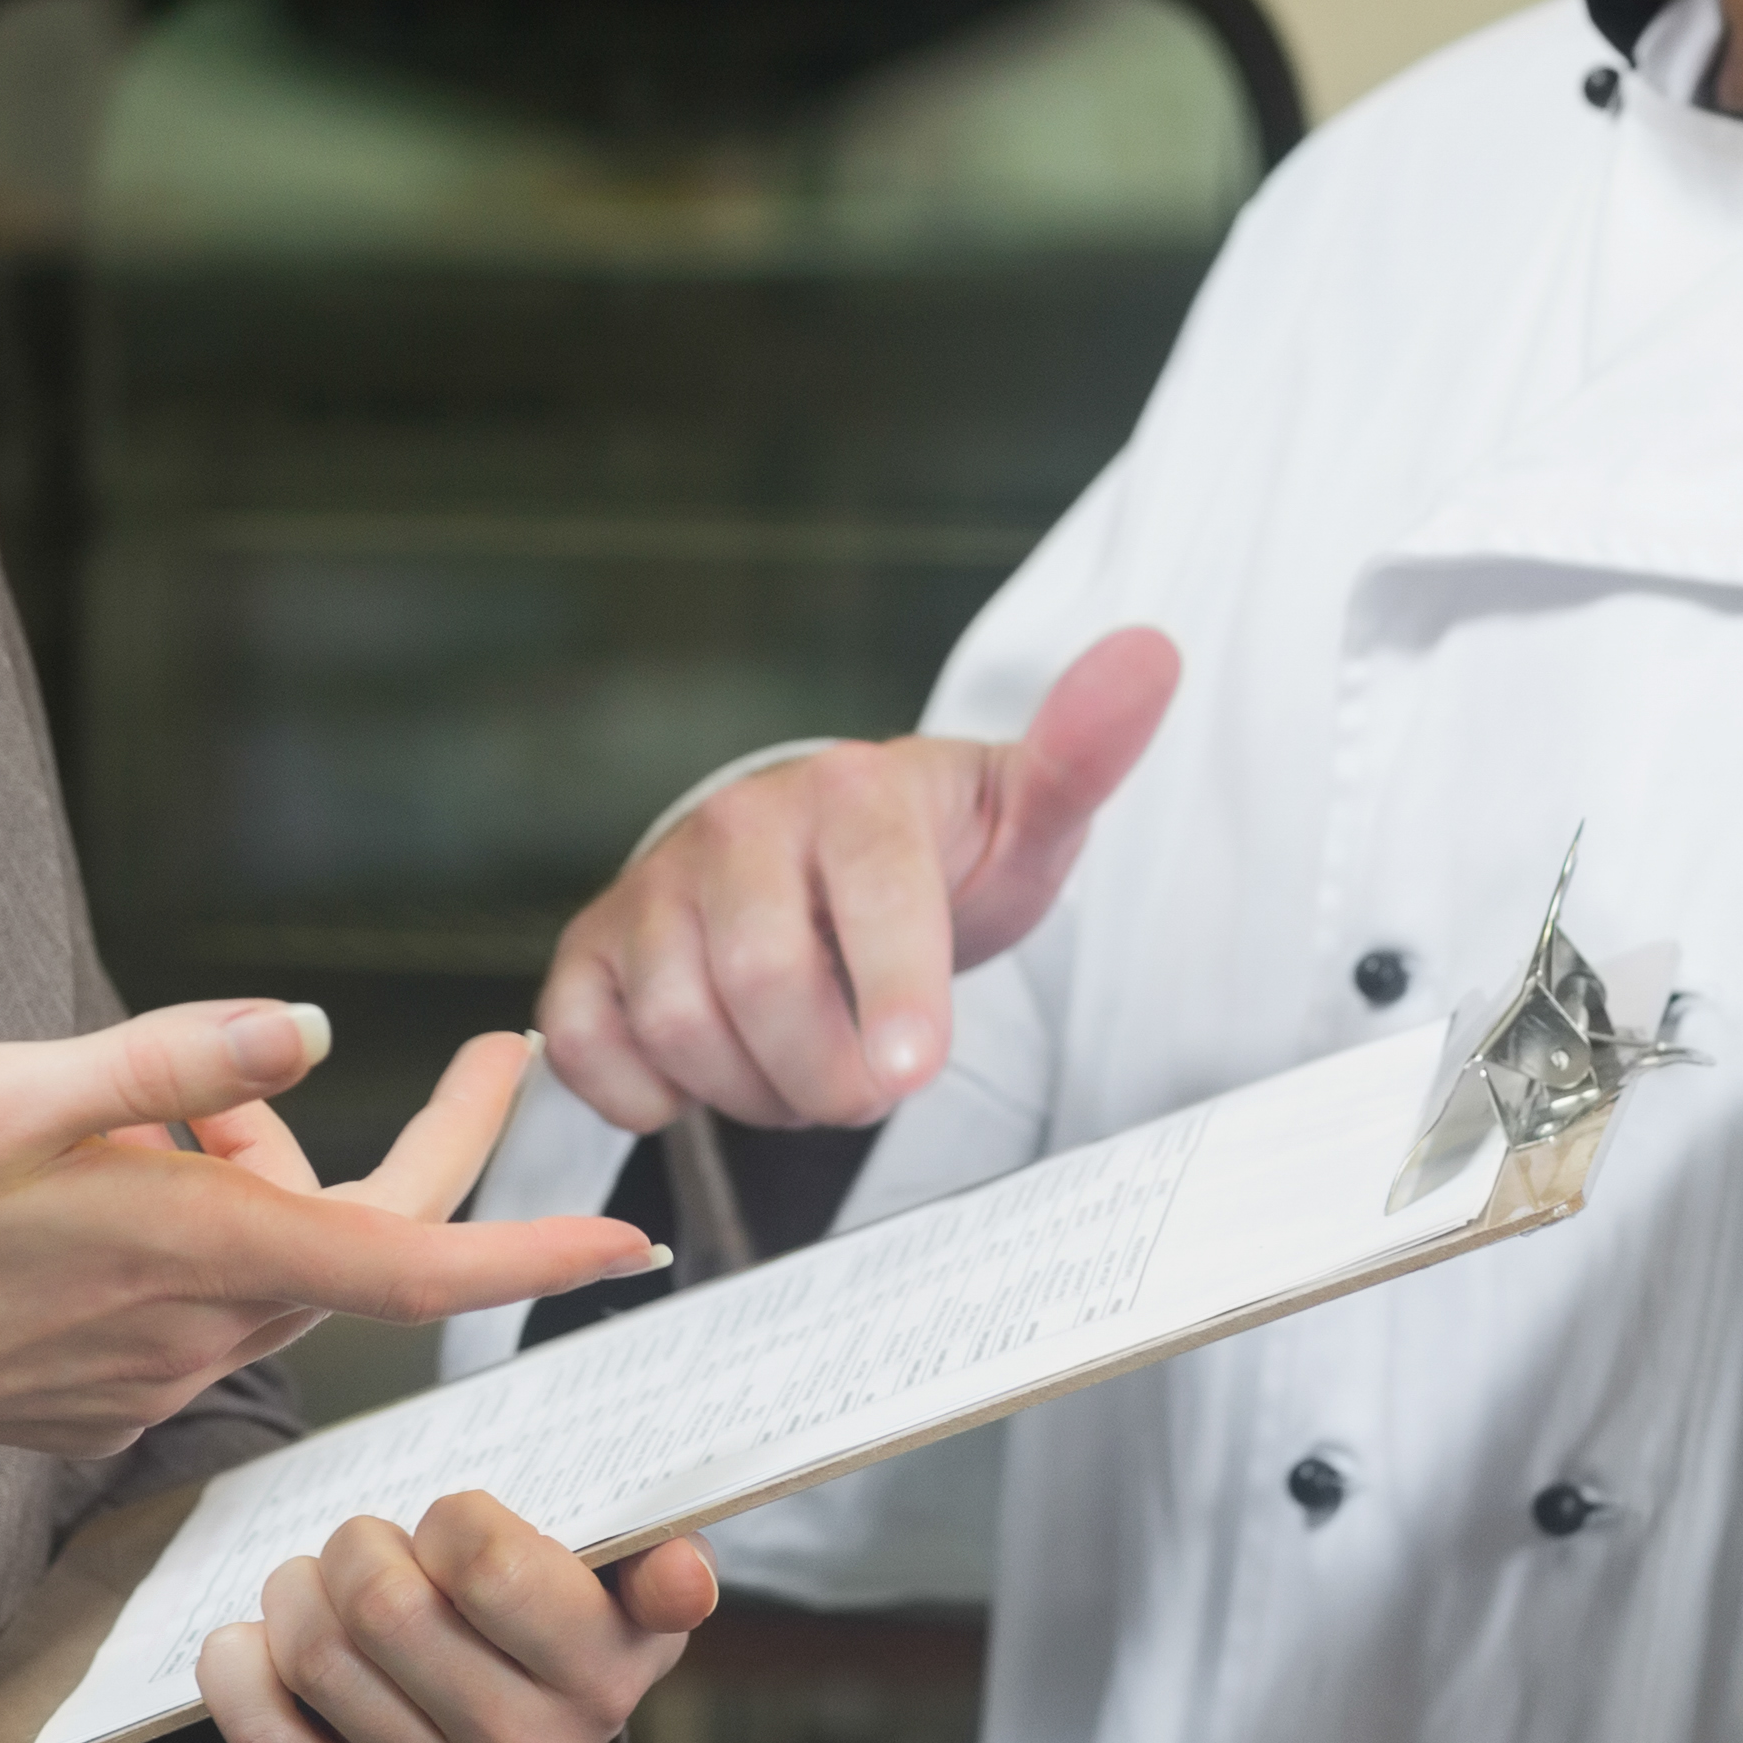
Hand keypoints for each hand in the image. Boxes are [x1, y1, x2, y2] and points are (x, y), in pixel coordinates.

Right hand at [0, 1013, 653, 1494]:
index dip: (528, 1248)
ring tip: (116, 1107)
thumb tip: (312, 1032)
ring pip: (274, 1248)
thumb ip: (168, 1063)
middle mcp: (197, 1328)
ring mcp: (154, 1370)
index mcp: (193, 1249)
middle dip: (430, 1145)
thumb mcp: (8, 1094)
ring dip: (252, 1165)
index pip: (406, 1257)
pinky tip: (74, 1185)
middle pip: (363, 1234)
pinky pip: (202, 1289)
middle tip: (504, 1052)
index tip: (635, 1243)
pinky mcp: (110, 1390)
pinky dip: (187, 1220)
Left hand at [199, 1496, 722, 1742]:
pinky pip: (266, 1739)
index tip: (452, 1525)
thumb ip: (662, 1569)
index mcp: (601, 1680)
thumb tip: (684, 1571)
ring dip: (298, 1590)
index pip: (486, 1565)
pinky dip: (238, 1669)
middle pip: (383, 1607)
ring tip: (322, 1581)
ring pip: (318, 1657)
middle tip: (372, 1544)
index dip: (448, 1519)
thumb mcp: (634, 1596)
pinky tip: (256, 1637)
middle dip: (360, 1544)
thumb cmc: (571, 1635)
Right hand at [537, 625, 1180, 1131]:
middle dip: (829, 1071)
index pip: (871, 892)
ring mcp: (658, 884)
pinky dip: (646, 1089)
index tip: (917, 1070)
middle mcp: (740, 824)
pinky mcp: (595, 944)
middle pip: (759, 979)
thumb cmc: (940, 853)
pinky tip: (706, 1073)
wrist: (829, 860)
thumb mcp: (1027, 817)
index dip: (894, 990)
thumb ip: (1084, 754)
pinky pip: (588, 1044)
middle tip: (872, 1082)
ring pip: (679, 1024)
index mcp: (853, 792)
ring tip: (805, 1070)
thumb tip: (1154, 653)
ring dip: (755, 1089)